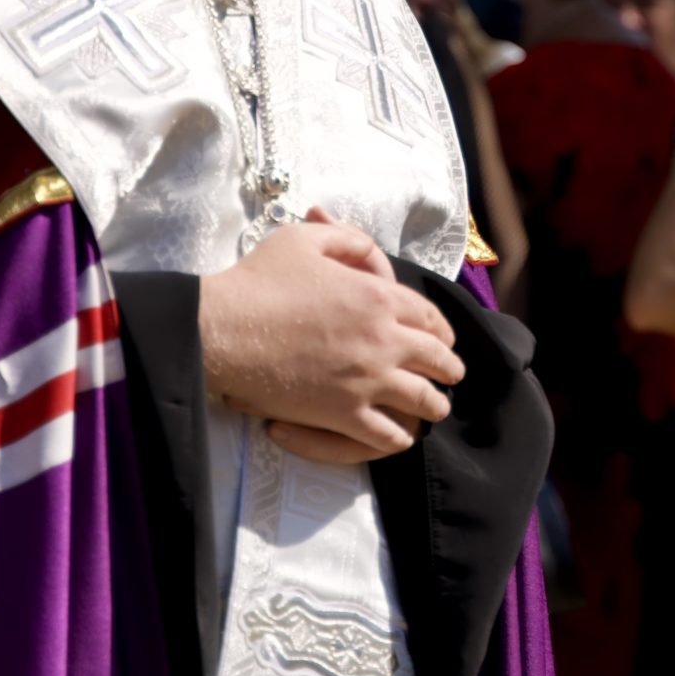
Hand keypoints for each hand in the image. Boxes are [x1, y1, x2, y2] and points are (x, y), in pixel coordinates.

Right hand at [198, 206, 464, 463]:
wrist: (223, 329)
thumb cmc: (259, 280)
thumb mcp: (305, 239)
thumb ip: (348, 240)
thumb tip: (371, 255)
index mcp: (378, 297)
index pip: (430, 317)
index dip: (442, 330)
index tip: (444, 339)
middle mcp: (383, 339)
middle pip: (438, 359)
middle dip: (449, 367)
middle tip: (450, 374)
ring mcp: (366, 380)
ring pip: (424, 399)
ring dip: (435, 403)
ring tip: (436, 406)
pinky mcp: (343, 413)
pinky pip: (388, 434)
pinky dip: (400, 435)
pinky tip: (401, 434)